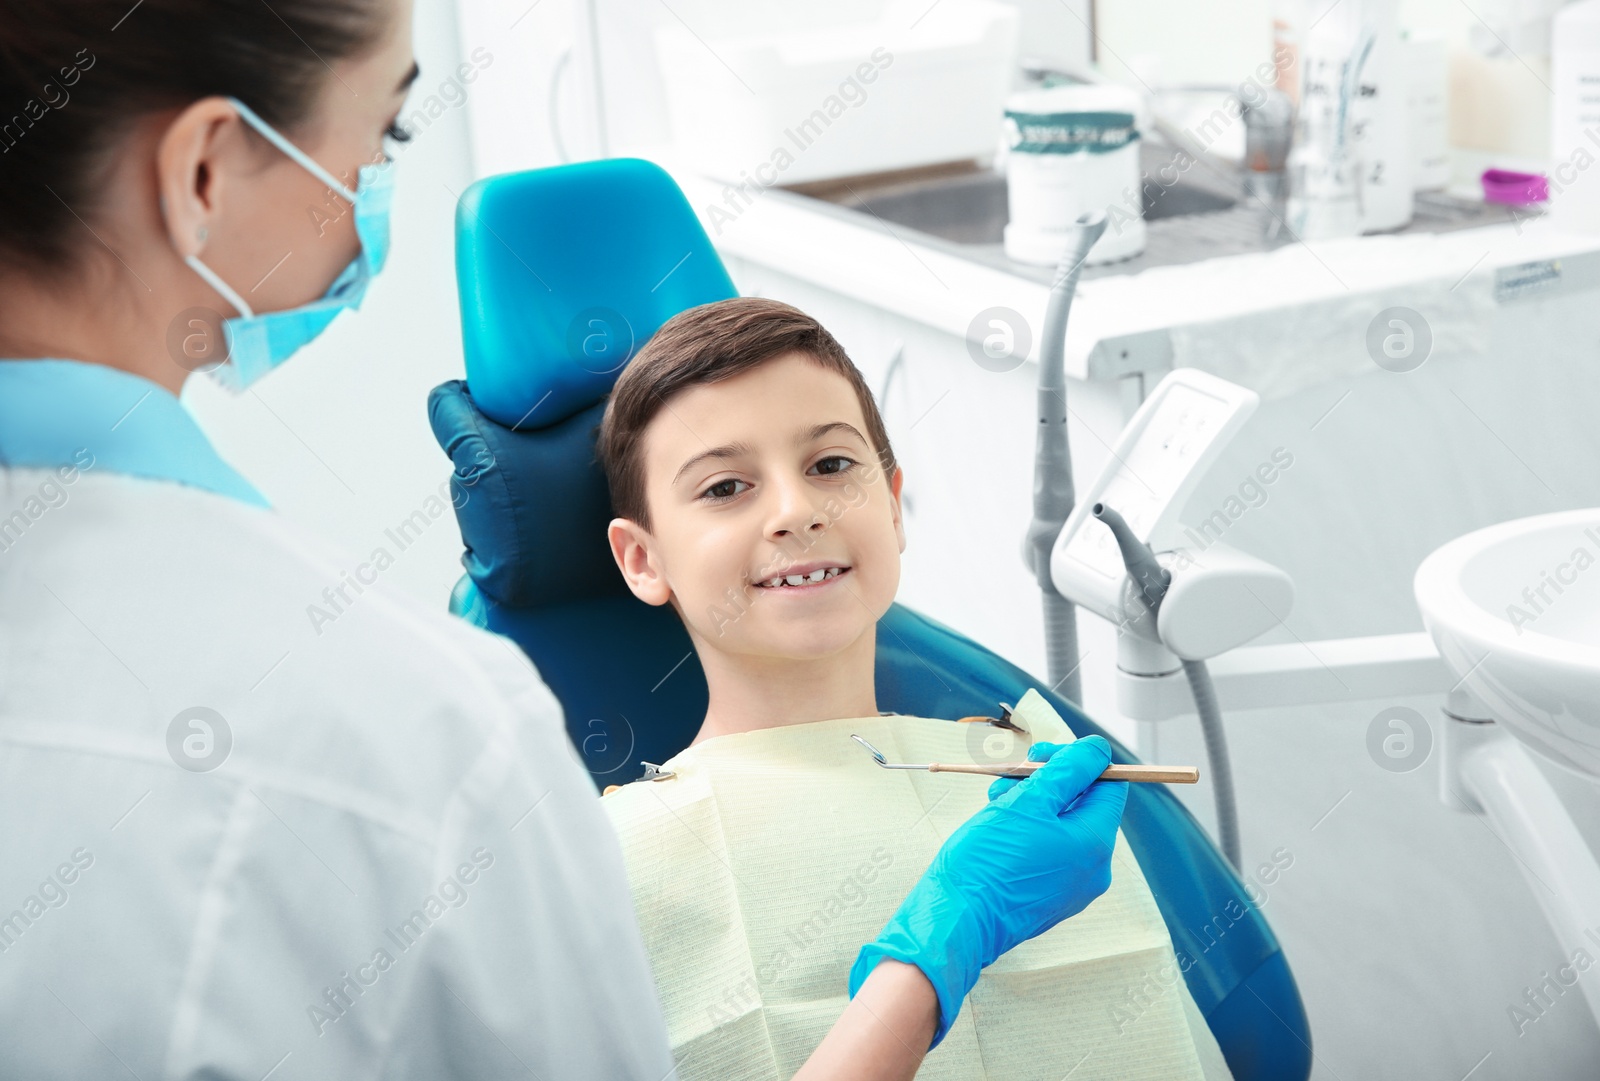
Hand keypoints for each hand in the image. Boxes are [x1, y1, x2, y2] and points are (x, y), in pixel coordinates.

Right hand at [847, 736, 1128, 1047]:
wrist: (957, 918)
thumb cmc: (988, 860)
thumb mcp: (1028, 801)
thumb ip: (1068, 770)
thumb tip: (1097, 750)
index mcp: (1094, 843)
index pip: (1109, 786)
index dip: (1078, 762)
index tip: (1042, 755)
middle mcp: (1092, 869)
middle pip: (1083, 805)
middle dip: (1048, 781)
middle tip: (1013, 774)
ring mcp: (1072, 886)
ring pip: (1062, 826)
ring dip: (1032, 803)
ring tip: (997, 801)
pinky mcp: (1050, 897)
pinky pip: (1050, 851)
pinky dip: (1028, 831)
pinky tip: (999, 826)